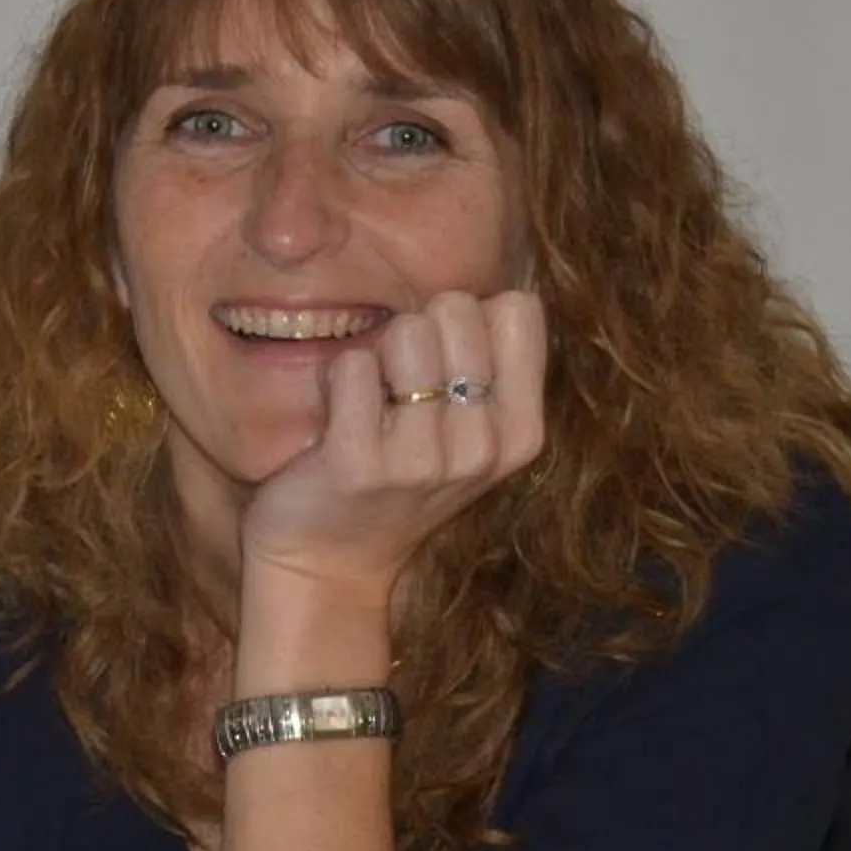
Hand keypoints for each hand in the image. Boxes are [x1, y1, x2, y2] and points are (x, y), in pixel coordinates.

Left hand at [237, 290, 547, 604]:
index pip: (518, 308)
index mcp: (522, 432)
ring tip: (369, 407)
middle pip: (457, 307)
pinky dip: (335, 378)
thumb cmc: (395, 474)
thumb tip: (494, 289)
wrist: (328, 561)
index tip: (442, 365)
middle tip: (396, 389)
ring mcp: (425, 461)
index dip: (468, 317)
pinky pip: (351, 364)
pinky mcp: (361, 465)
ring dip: (374, 354)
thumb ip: (489, 363)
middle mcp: (484, 448)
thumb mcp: (468, 430)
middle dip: (416, 329)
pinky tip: (337, 423)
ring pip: (404, 331)